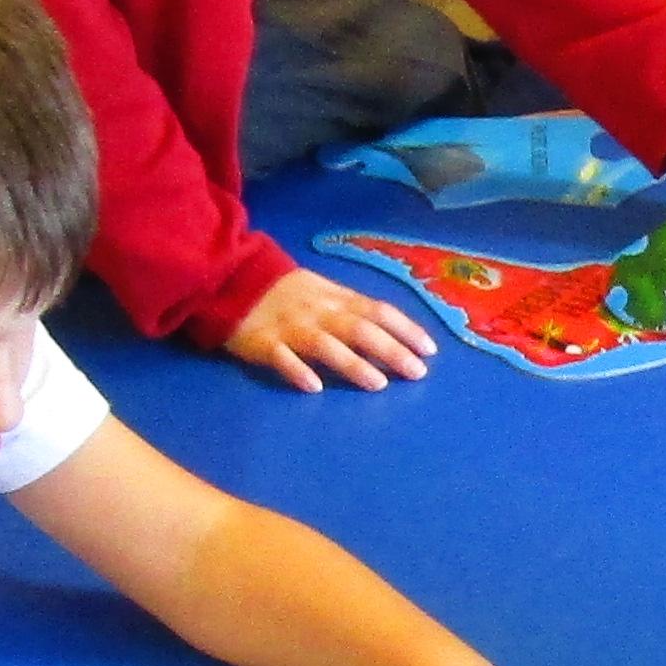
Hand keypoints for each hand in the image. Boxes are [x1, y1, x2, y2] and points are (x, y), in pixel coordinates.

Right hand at [224, 264, 435, 391]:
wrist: (235, 279)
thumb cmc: (289, 292)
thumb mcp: (325, 292)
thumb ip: (355, 310)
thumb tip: (394, 332)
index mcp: (337, 299)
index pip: (378, 311)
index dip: (405, 330)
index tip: (430, 351)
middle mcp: (320, 313)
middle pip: (360, 330)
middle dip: (391, 351)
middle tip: (417, 373)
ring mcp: (291, 327)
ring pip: (326, 345)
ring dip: (353, 363)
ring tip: (378, 383)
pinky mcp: (263, 342)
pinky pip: (281, 357)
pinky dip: (297, 370)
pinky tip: (314, 387)